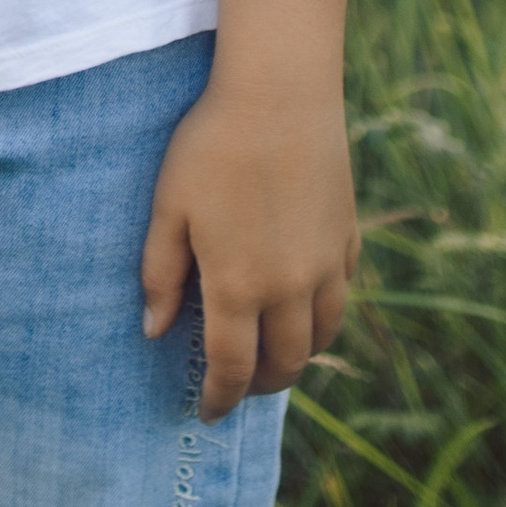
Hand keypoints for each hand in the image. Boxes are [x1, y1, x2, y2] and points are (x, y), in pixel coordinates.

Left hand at [140, 75, 358, 419]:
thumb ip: (161, 276)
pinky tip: (303, 301)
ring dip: (298, 354)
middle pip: (286, 363)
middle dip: (260, 385)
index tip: (207, 413)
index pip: (232, 368)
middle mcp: (291, 287)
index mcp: (239, 287)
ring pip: (322, 335)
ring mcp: (327, 263)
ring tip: (273, 352)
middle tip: (238, 385)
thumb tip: (156, 331)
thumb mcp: (168, 210)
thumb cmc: (211, 147)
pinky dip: (323, 312)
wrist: (280, 93)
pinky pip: (341, 292)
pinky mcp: (348, 235)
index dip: (220, 398)